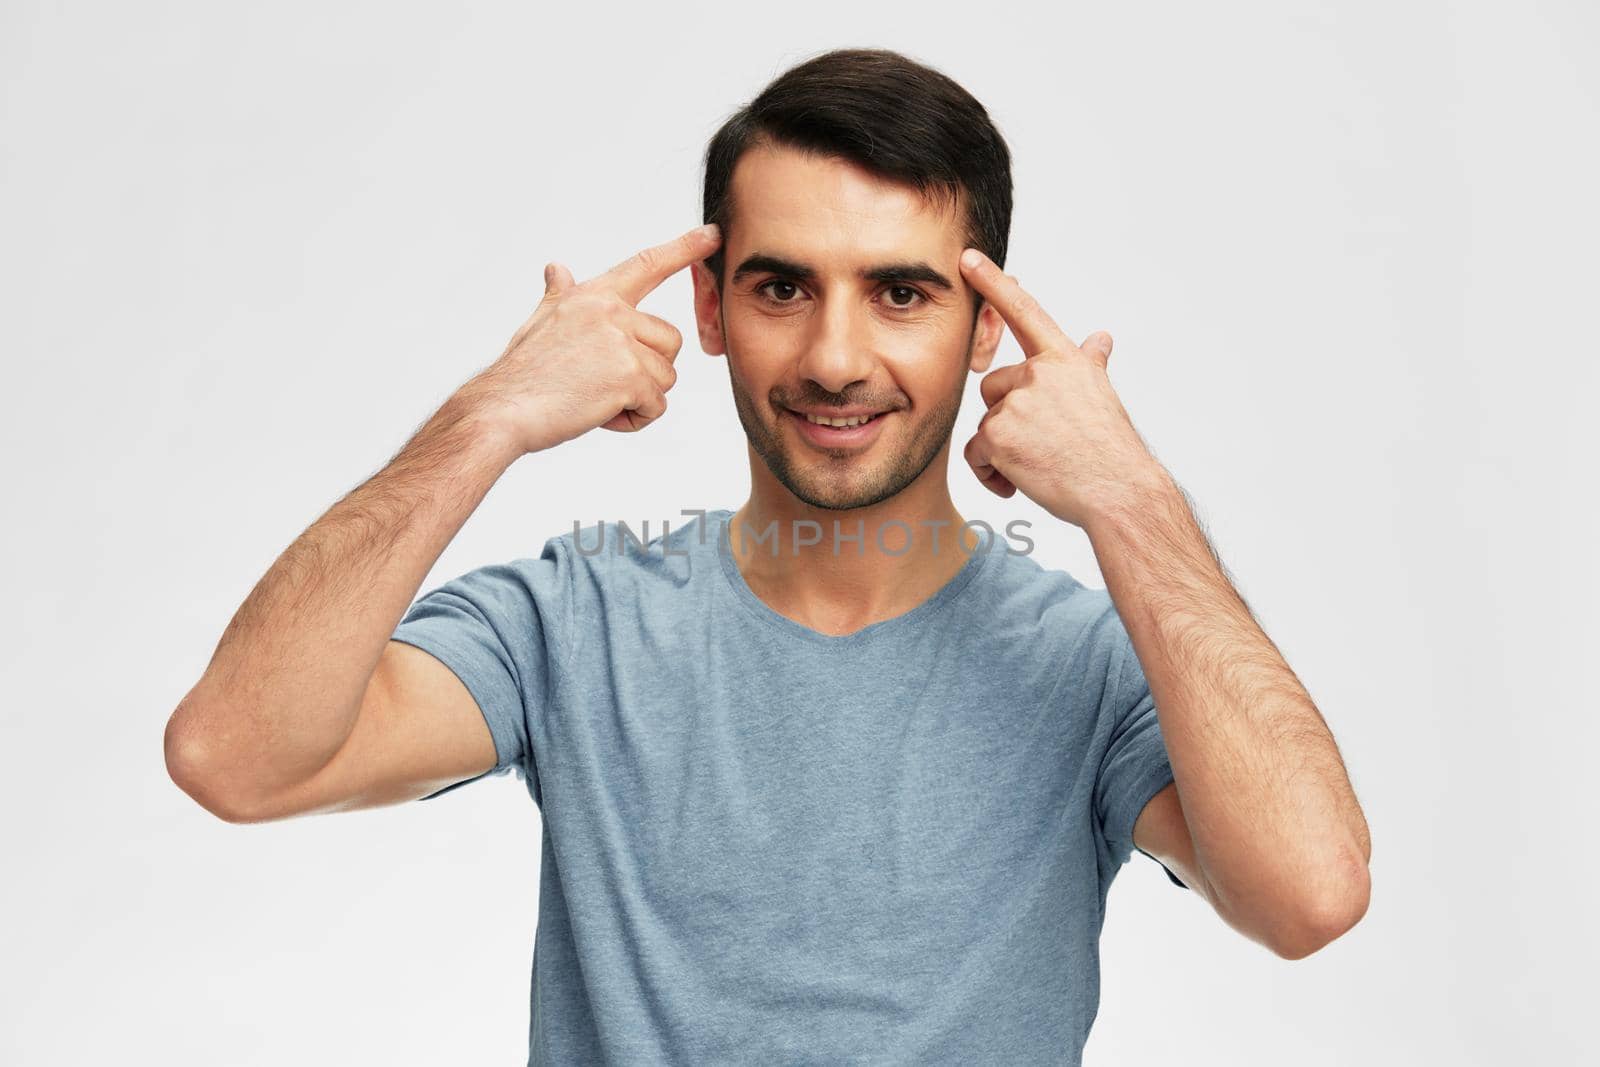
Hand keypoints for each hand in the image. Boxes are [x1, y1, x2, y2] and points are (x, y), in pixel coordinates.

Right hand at [458, 223, 721, 455]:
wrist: (502, 409)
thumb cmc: (521, 373)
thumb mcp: (541, 322)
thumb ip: (560, 295)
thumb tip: (557, 268)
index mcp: (593, 296)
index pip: (646, 265)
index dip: (683, 248)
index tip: (712, 234)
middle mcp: (611, 311)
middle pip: (669, 341)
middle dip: (646, 370)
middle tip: (601, 383)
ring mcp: (621, 342)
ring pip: (665, 377)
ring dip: (638, 398)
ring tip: (594, 399)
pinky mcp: (629, 376)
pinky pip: (656, 406)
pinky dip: (634, 420)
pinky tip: (598, 416)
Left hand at [958, 248, 1169, 529]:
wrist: (1119, 492)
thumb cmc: (1112, 450)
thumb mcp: (1102, 396)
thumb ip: (1090, 363)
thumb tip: (1100, 337)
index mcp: (1065, 360)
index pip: (1024, 312)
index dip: (993, 282)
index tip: (967, 257)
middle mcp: (1040, 373)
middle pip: (994, 388)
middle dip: (1008, 418)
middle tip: (1045, 444)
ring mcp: (1017, 402)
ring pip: (986, 424)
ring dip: (1002, 450)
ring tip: (1039, 466)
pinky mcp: (998, 434)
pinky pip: (977, 453)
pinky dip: (991, 473)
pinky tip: (1020, 483)